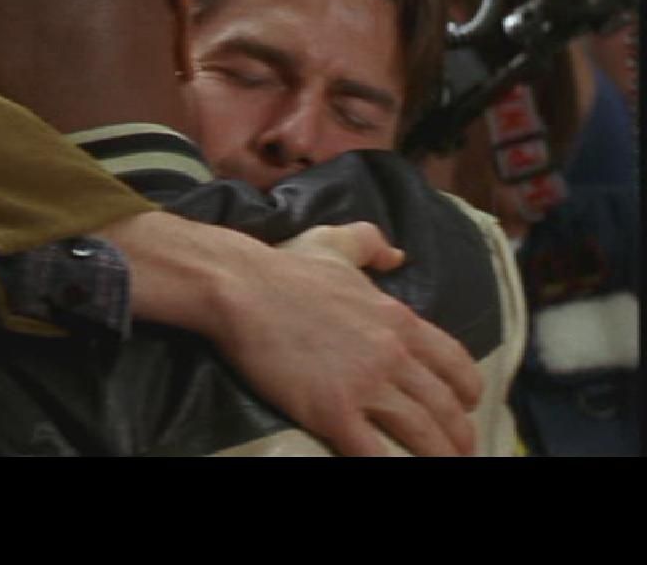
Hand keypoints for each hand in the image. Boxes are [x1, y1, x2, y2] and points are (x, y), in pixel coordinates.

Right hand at [107, 213, 481, 455]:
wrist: (241, 288)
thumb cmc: (285, 267)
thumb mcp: (335, 243)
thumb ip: (371, 244)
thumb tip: (398, 255)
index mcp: (397, 319)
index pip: (454, 362)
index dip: (468, 389)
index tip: (468, 404)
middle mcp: (392, 354)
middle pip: (444, 406)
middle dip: (459, 434)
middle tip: (461, 449)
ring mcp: (364, 385)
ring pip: (421, 433)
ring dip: (437, 455)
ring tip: (443, 465)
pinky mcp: (332, 411)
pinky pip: (373, 451)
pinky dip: (389, 464)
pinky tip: (391, 467)